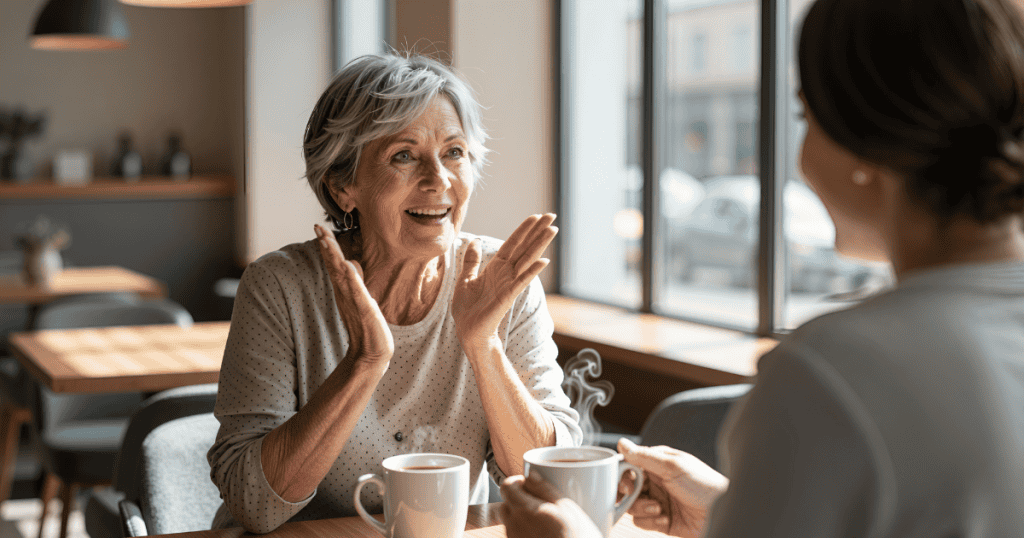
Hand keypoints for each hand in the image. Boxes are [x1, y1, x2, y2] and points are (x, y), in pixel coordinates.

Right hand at [314, 225, 393, 369]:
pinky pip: (356, 292)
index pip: (334, 263)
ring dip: (334, 258)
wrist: (371, 354)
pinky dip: (351, 279)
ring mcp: (353, 301)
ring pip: (341, 275)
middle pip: (333, 264)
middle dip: (326, 245)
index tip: (320, 228)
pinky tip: (347, 266)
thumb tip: (351, 264)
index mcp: (344, 289)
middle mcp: (345, 293)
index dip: (328, 246)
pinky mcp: (364, 310)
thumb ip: (355, 282)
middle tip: (317, 227)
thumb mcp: (361, 298)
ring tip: (326, 241)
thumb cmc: (366, 326)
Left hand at [452, 214, 556, 355]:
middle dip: (537, 231)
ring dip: (540, 244)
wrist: (467, 330)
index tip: (536, 216)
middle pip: (525, 247)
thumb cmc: (467, 308)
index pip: (512, 244)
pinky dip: (533, 271)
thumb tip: (475, 242)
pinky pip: (522, 281)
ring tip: (553, 230)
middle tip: (553, 215)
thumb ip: (472, 261)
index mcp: (496, 267)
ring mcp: (509, 284)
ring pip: (528, 260)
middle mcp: (506, 273)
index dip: (523, 230)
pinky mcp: (508, 296)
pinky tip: (544, 260)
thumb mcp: (465, 279)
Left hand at [499, 474, 602, 537]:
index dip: (517, 481)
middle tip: (540, 502)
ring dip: (521, 516)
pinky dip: (524, 531)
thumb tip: (531, 474)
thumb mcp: (567, 508)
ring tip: (544, 520)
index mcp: (524, 510)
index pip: (506, 486)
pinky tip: (543, 534)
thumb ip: (546, 489)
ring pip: (510, 520)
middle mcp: (514, 526)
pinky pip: (516, 535)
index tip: (531, 485)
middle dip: (518, 499)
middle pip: (506, 503)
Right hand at [617, 438, 728, 537]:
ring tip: (658, 508)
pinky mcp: (661, 520)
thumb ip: (645, 456)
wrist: (720, 513)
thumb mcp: (673, 466)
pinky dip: (650, 521)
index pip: (630, 466)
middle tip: (636, 495)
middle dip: (630, 493)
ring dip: (642, 508)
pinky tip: (665, 518)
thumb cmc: (705, 485)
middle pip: (628, 487)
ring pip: (633, 506)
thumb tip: (622, 444)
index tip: (624, 483)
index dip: (623, 475)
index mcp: (659, 464)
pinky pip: (642, 522)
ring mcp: (659, 501)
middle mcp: (657, 482)